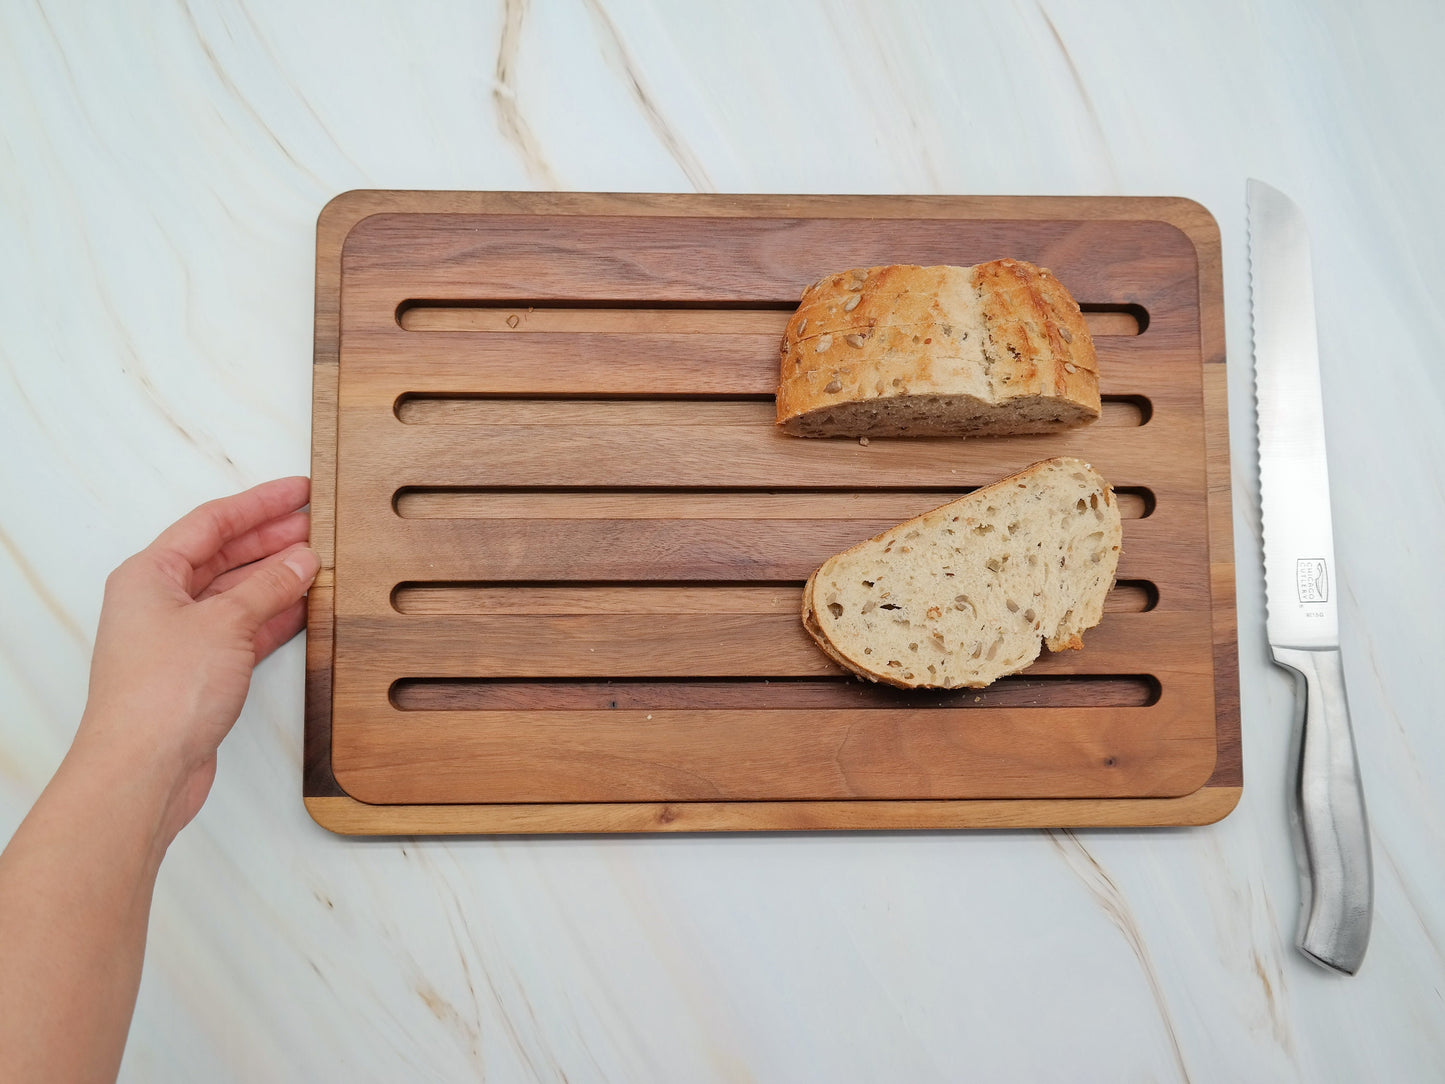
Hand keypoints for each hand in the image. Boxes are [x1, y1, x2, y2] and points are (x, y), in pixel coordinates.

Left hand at [74, 477, 318, 839]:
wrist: (144, 768)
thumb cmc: (161, 695)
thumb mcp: (226, 623)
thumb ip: (269, 587)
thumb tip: (301, 561)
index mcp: (149, 574)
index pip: (212, 522)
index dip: (260, 503)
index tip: (299, 491)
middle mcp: (159, 601)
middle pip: (224, 555)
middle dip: (272, 538)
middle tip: (316, 523)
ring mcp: (178, 637)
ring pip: (236, 593)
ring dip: (276, 577)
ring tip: (320, 561)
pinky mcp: (198, 671)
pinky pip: (243, 628)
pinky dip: (273, 616)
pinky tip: (303, 606)